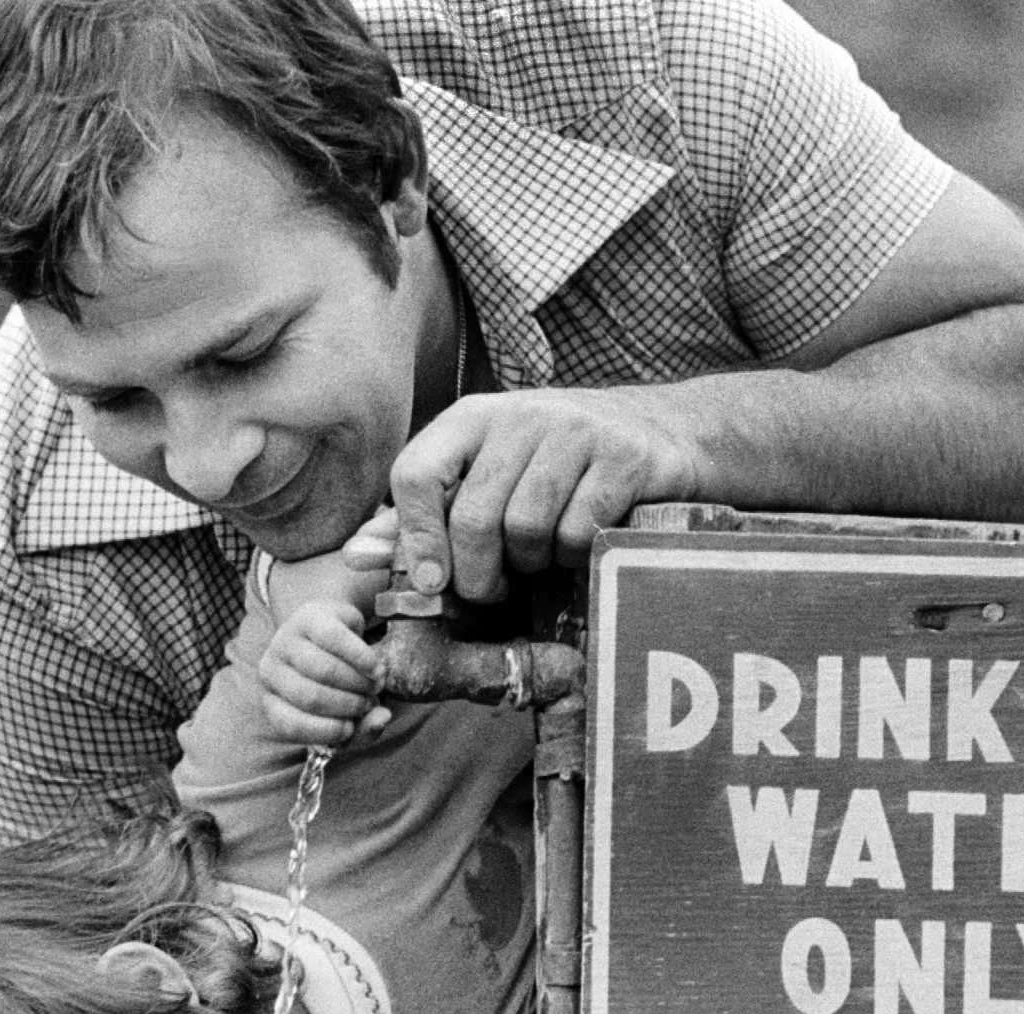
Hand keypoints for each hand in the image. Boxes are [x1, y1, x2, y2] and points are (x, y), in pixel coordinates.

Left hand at [258, 598, 388, 747]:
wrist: (334, 630)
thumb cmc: (338, 681)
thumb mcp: (347, 711)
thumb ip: (363, 728)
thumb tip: (381, 718)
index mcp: (272, 700)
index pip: (289, 725)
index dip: (324, 732)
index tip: (350, 729)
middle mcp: (269, 671)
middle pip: (310, 697)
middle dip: (348, 706)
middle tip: (368, 703)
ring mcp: (285, 640)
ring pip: (324, 670)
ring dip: (358, 683)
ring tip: (374, 686)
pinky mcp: (309, 617)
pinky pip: (336, 640)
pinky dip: (362, 659)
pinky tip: (376, 669)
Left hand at [389, 390, 695, 602]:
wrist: (664, 432)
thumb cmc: (560, 467)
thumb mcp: (489, 476)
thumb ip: (424, 517)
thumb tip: (359, 555)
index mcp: (472, 417)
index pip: (416, 474)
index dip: (416, 538)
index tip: (434, 582)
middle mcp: (520, 414)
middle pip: (474, 516)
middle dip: (479, 573)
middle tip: (493, 590)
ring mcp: (575, 431)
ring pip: (526, 528)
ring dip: (533, 563)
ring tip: (542, 559)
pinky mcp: (623, 458)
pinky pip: (579, 531)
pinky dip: (576, 555)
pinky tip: (581, 546)